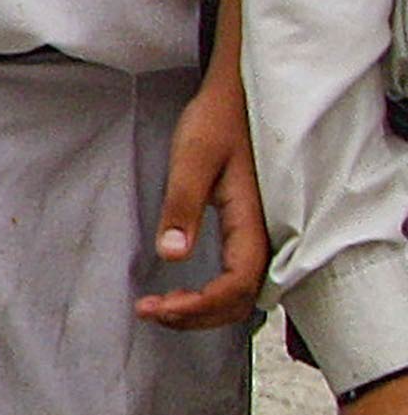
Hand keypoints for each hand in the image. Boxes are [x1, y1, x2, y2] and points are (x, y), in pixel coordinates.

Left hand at [141, 70, 270, 329]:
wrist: (235, 99)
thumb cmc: (215, 123)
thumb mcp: (192, 159)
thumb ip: (183, 206)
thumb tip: (171, 254)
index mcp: (252, 221)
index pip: (237, 284)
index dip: (200, 305)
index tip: (157, 306)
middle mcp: (263, 235)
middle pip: (242, 300)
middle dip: (198, 316)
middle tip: (150, 311)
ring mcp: (259, 234)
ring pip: (243, 295)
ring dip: (204, 311)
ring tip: (161, 307)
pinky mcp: (249, 231)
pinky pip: (239, 278)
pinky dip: (213, 297)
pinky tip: (184, 294)